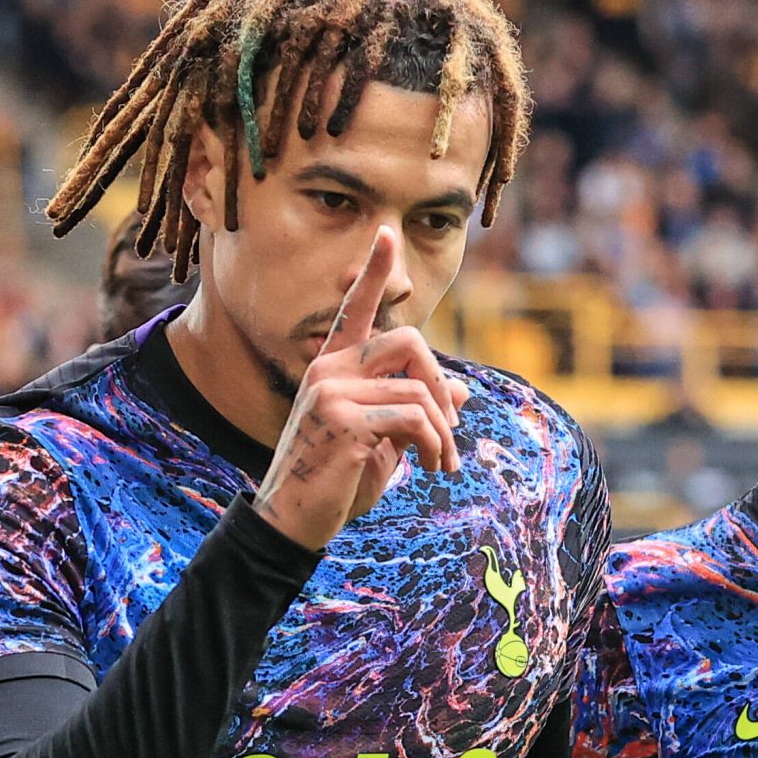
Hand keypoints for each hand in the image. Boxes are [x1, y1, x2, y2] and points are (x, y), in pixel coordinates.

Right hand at [251, 226, 469, 550]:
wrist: (295, 523)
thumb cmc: (337, 482)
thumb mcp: (385, 441)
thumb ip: (416, 410)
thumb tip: (462, 391)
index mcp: (333, 366)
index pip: (355, 309)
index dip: (373, 272)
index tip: (387, 233)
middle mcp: (329, 368)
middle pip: (409, 341)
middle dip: (442, 383)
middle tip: (450, 428)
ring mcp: (332, 391)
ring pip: (419, 388)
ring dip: (444, 431)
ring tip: (443, 463)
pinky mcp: (343, 419)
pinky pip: (415, 417)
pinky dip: (436, 443)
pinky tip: (432, 467)